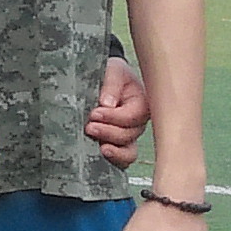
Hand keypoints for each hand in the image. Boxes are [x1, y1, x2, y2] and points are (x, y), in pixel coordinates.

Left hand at [84, 50, 149, 165]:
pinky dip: (113, 160)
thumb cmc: (112, 73)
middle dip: (108, 133)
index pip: (132, 116)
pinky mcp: (118, 145)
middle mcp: (138, 123)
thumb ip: (112, 84)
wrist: (105, 77)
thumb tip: (107, 103)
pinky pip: (121, 160)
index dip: (114, 117)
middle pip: (129, 135)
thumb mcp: (113, 70)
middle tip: (89, 126)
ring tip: (99, 147)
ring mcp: (129, 136)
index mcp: (141, 103)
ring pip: (128, 152)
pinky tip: (102, 156)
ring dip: (113, 151)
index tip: (95, 112)